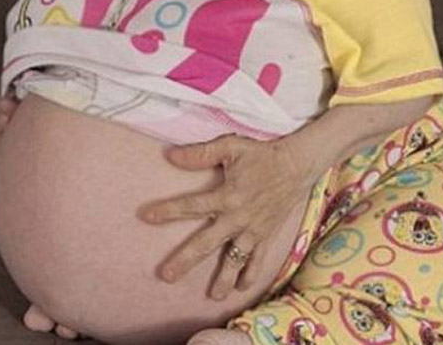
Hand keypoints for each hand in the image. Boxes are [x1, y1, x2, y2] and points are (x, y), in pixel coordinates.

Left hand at [139, 132, 313, 299]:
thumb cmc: (261, 154)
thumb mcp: (230, 146)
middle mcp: (237, 217)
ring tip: (213, 295)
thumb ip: (201, 154)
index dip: (167, 211)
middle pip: (206, 243)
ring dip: (223, 278)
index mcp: (226, 195)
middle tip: (166, 276)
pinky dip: (251, 274)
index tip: (146, 216)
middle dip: (185, 260)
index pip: (191, 206)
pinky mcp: (266, 234)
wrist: (296, 165)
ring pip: (234, 259)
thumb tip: (171, 155)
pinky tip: (242, 287)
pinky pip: (258, 260)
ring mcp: (253, 229)